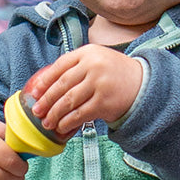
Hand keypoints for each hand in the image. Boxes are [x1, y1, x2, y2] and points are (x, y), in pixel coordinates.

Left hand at [24, 45, 143, 136]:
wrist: (144, 84)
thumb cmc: (114, 73)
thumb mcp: (97, 60)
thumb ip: (76, 66)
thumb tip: (46, 84)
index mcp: (88, 52)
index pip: (60, 66)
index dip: (45, 80)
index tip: (35, 92)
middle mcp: (93, 66)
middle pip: (62, 85)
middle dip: (47, 100)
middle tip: (36, 111)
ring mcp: (99, 84)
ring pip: (69, 101)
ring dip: (55, 114)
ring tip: (47, 122)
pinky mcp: (104, 102)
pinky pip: (80, 114)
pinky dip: (68, 122)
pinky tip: (62, 127)